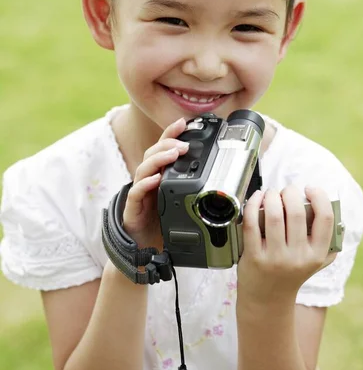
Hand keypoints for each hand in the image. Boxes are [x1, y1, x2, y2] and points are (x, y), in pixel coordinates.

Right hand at [122, 117, 188, 249]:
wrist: (145, 248)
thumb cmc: (163, 223)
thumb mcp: (183, 202)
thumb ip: (194, 188)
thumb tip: (222, 178)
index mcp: (160, 175)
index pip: (163, 149)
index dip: (171, 133)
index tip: (183, 122)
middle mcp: (148, 180)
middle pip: (153, 153)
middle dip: (167, 144)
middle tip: (183, 143)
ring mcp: (139, 192)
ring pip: (144, 168)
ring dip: (159, 159)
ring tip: (173, 154)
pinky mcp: (133, 207)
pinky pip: (136, 192)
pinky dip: (145, 183)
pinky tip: (156, 179)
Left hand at [237, 185, 336, 305]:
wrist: (268, 299)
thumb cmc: (292, 272)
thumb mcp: (316, 261)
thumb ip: (327, 240)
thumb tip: (332, 211)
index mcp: (317, 254)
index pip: (326, 218)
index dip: (319, 197)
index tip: (309, 189)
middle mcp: (298, 257)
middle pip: (296, 212)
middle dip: (289, 192)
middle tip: (285, 190)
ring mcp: (276, 257)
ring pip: (274, 215)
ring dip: (271, 196)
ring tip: (270, 193)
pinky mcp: (254, 256)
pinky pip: (252, 223)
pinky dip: (253, 205)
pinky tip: (256, 199)